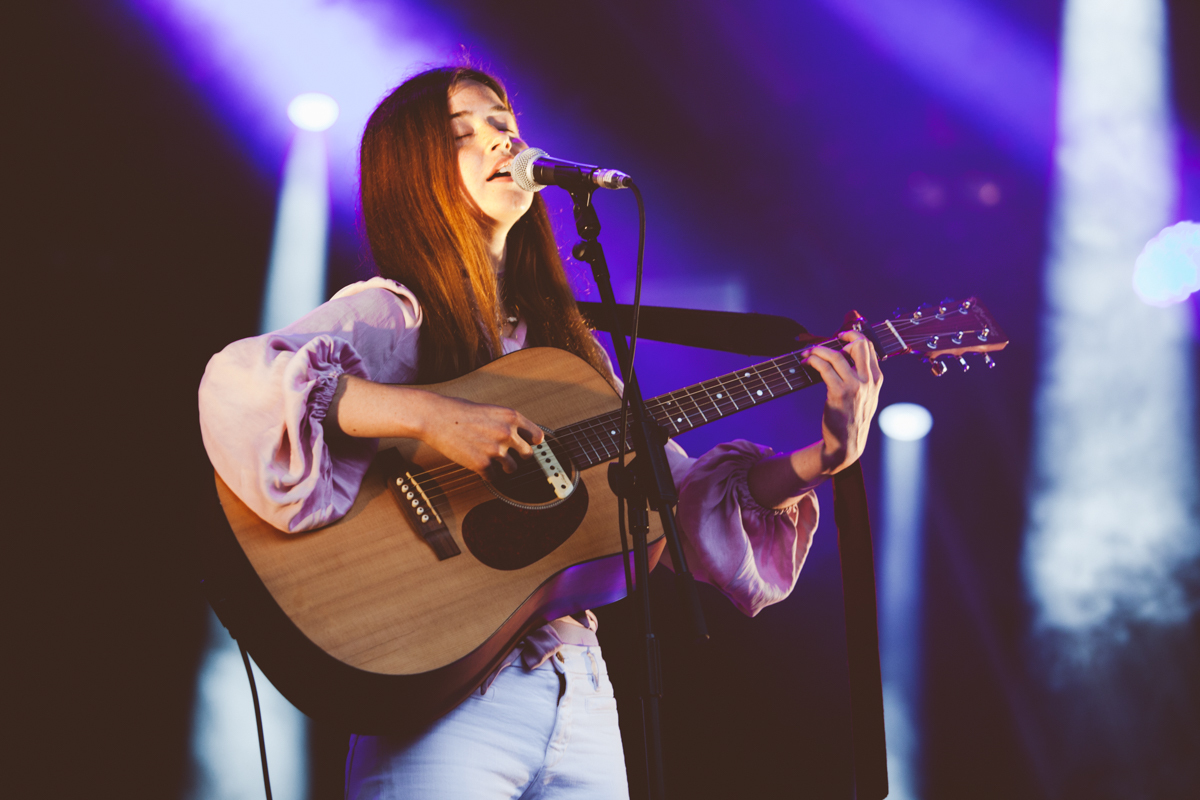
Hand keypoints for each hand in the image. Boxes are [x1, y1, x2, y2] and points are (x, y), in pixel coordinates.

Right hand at [420, 395, 544, 479]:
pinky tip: (477, 465)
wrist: (436, 418)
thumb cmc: (458, 410)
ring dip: (503, 467)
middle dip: (519, 456)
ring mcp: (496, 450)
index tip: (528, 446)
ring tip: (491, 460)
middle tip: (507, 455)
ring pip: (512, 468)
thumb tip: (519, 436)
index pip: (537, 436)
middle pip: (528, 454)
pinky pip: (493, 477)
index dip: (532, 442)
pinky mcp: (482, 464)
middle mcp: (508, 433)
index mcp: (511, 417)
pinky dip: (486, 474)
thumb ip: (506, 422)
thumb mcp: (490, 410)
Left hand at [803, 330, 882, 474]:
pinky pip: (824, 368)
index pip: (870, 347)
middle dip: (842, 337)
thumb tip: (848, 355)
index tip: (840, 337)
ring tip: (808, 353)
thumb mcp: (867, 397)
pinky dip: (813, 360)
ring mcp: (854, 387)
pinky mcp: (838, 393)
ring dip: (818, 350)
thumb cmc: (853, 419)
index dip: (854, 337)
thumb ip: (864, 377)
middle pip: (859, 345)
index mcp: (877, 379)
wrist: (846, 444)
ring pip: (837, 355)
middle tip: (827, 342)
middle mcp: (868, 381)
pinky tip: (806, 362)